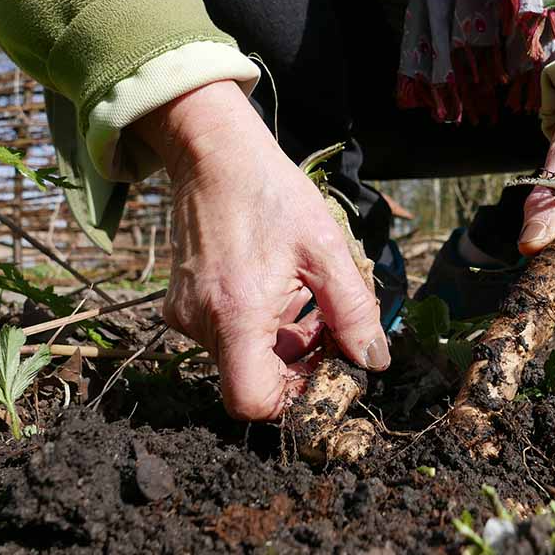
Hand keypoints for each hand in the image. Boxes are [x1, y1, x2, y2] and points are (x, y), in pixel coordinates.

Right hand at [131, 81, 389, 419]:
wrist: (214, 154)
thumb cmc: (272, 193)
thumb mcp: (327, 250)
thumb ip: (354, 311)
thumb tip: (373, 361)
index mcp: (237, 313)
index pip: (252, 401)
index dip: (293, 400)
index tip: (327, 373)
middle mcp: (202, 322)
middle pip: (253, 381)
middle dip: (299, 367)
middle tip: (333, 332)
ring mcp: (186, 315)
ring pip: (243, 360)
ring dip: (284, 344)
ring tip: (309, 301)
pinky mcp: (181, 305)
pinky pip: (227, 338)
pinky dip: (261, 328)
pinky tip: (282, 291)